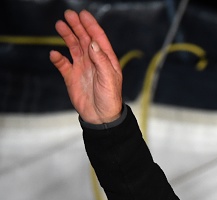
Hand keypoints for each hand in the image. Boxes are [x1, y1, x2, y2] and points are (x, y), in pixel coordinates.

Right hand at [50, 9, 122, 123]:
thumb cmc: (110, 98)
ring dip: (67, 36)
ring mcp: (82, 68)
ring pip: (73, 48)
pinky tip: (54, 53)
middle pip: (84, 39)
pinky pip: (63, 64)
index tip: (83, 14)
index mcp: (106, 60)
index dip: (91, 26)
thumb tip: (93, 43)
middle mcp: (94, 61)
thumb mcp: (109, 78)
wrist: (101, 117)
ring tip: (59, 25)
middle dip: (77, 27)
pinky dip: (58, 58)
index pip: (98, 39)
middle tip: (68, 15)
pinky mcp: (72, 77)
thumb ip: (101, 60)